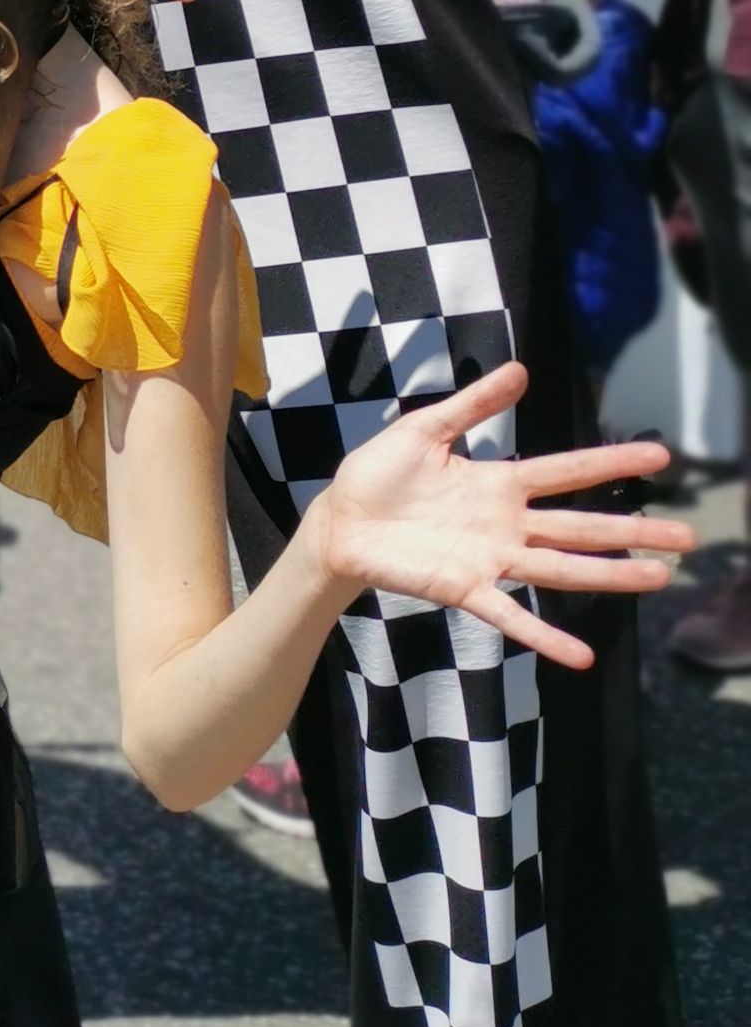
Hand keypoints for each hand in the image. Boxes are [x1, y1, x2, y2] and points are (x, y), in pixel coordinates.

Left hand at [303, 363, 689, 670]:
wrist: (338, 521)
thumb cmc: (378, 475)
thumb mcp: (424, 429)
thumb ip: (473, 404)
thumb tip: (521, 371)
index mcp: (498, 482)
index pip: (566, 471)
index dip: (610, 463)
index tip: (659, 457)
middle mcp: (505, 524)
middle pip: (581, 526)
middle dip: (633, 531)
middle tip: (688, 537)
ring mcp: (490, 559)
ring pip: (562, 568)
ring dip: (610, 577)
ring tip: (660, 579)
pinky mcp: (464, 589)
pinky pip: (511, 616)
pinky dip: (545, 635)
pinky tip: (582, 655)